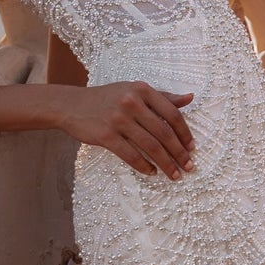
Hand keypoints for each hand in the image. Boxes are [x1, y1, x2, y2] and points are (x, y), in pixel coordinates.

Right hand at [53, 81, 195, 178]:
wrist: (71, 105)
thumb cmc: (107, 98)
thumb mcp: (134, 91)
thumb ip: (162, 96)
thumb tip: (190, 98)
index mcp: (142, 90)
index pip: (172, 114)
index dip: (185, 133)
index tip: (192, 148)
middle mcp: (132, 102)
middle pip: (164, 132)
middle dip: (179, 153)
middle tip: (189, 166)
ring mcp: (118, 119)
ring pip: (150, 146)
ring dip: (165, 163)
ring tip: (174, 174)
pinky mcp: (106, 136)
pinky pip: (130, 155)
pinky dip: (144, 166)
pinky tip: (152, 172)